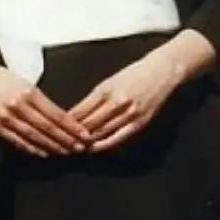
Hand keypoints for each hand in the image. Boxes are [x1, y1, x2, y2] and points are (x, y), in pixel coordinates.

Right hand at [0, 50, 92, 158]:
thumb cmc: (2, 77)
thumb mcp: (24, 82)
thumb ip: (40, 99)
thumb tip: (62, 118)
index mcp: (28, 91)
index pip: (55, 114)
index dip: (72, 127)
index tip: (85, 135)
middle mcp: (17, 105)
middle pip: (47, 128)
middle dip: (66, 140)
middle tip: (81, 148)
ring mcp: (5, 117)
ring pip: (34, 137)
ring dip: (52, 147)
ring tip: (66, 153)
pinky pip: (17, 141)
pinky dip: (32, 148)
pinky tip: (44, 153)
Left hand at [70, 29, 217, 152]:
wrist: (162, 71)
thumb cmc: (134, 73)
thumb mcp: (110, 80)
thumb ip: (94, 97)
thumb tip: (76, 113)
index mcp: (105, 89)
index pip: (80, 111)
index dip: (67, 123)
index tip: (57, 129)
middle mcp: (116, 102)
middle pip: (89, 125)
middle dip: (74, 136)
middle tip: (62, 143)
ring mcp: (129, 114)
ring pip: (102, 133)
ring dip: (87, 143)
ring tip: (75, 148)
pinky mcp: (139, 123)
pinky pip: (118, 138)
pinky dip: (104, 145)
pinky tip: (95, 148)